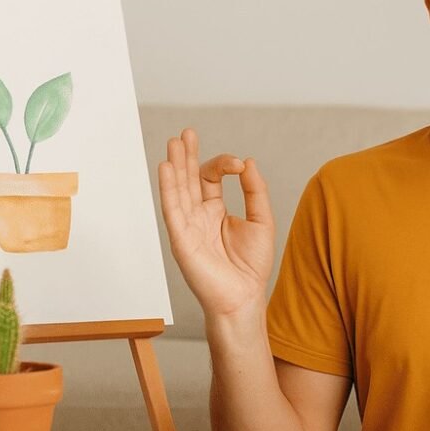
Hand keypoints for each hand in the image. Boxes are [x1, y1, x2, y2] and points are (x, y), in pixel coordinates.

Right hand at [158, 128, 274, 317]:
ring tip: (174, 143)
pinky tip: (167, 169)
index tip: (239, 164)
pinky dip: (168, 189)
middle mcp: (197, 216)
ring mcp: (187, 227)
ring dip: (175, 166)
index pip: (210, 177)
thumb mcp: (262, 220)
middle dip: (186, 155)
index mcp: (215, 210)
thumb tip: (248, 162)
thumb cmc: (251, 266)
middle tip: (186, 133)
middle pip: (188, 178)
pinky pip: (172, 210)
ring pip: (177, 190)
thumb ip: (255, 191)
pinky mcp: (181, 239)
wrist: (244, 297)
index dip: (222, 164)